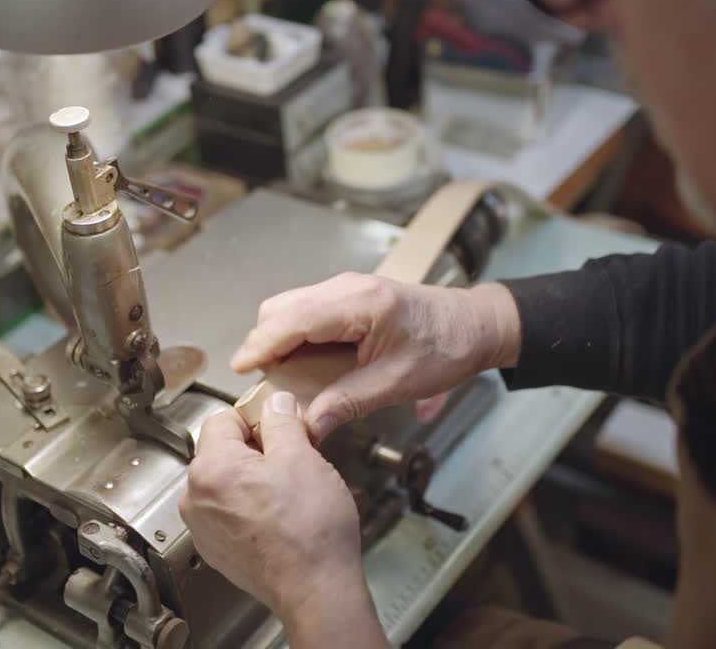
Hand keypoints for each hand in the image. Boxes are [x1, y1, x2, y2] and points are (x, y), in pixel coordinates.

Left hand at [179, 392, 387, 647]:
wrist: (315, 590)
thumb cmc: (309, 532)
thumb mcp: (302, 457)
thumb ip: (281, 421)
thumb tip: (274, 404)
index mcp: (210, 470)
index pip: (223, 419)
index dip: (256, 418)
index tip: (279, 428)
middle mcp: (195, 499)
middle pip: (221, 452)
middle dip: (256, 451)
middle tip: (291, 462)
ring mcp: (203, 528)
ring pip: (226, 483)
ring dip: (253, 480)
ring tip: (287, 494)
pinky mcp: (216, 550)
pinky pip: (229, 512)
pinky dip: (250, 508)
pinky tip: (279, 517)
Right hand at [231, 273, 521, 441]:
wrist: (475, 325)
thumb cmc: (445, 349)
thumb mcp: (396, 383)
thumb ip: (347, 403)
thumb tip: (307, 428)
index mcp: (361, 304)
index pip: (294, 318)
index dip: (262, 344)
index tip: (240, 368)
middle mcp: (348, 288)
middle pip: (281, 308)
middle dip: (264, 343)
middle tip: (263, 383)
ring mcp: (347, 288)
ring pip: (290, 307)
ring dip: (278, 339)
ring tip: (280, 377)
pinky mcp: (348, 296)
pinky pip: (306, 311)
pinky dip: (294, 335)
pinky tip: (302, 363)